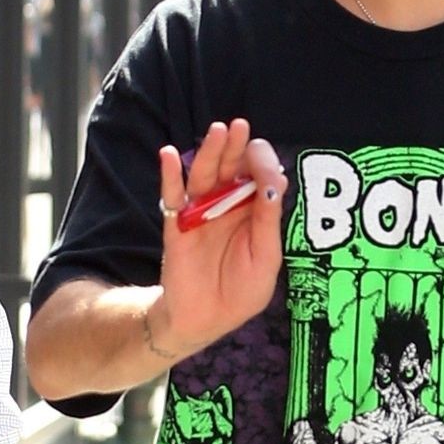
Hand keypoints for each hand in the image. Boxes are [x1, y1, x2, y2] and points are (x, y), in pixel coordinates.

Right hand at [156, 119, 286, 357]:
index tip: (267, 164)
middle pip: (232, 170)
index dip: (263, 167)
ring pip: (204, 176)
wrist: (207, 318)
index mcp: (254, 213)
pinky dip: (170, 175)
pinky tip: (171, 155)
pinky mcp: (177, 225)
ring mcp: (200, 213)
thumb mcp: (266, 258)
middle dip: (237, 148)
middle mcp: (227, 206)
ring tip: (218, 131)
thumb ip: (268, 221)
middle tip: (241, 126)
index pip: (259, 179)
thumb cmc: (242, 290)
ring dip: (210, 153)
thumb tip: (274, 182)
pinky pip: (172, 197)